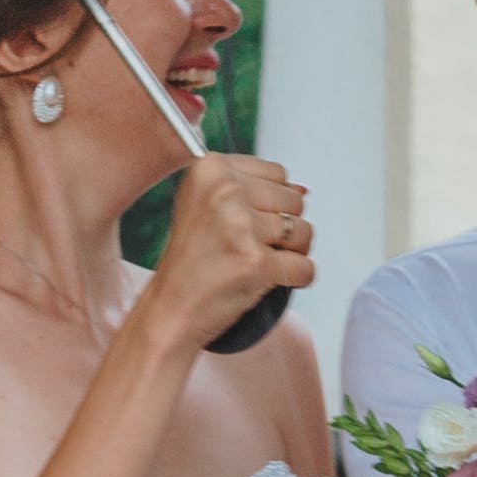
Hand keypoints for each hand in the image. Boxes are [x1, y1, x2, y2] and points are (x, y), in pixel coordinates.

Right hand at [149, 147, 311, 348]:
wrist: (170, 309)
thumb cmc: (191, 260)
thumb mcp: (207, 206)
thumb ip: (252, 189)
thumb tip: (303, 189)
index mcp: (210, 168)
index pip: (278, 174)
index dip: (270, 203)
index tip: (242, 223)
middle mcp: (224, 191)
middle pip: (294, 200)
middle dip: (283, 228)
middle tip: (250, 248)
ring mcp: (240, 227)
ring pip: (304, 231)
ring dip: (291, 253)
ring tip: (258, 263)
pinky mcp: (255, 263)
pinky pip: (306, 267)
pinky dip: (297, 279)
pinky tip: (269, 281)